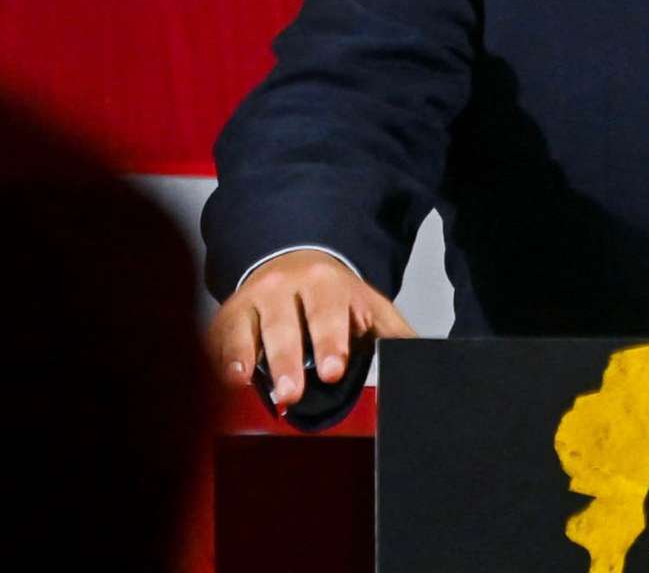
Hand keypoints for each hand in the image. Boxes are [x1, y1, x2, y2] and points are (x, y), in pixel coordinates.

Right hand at [207, 249, 415, 407]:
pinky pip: (217, 339)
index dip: (331, 343)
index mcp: (325, 284)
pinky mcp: (224, 317)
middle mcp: (284, 288)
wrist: (291, 260)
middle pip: (284, 326)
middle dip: (287, 361)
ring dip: (242, 358)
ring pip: (245, 330)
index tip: (334, 371)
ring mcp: (250, 301)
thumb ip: (393, 332)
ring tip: (242, 384)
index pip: (328, 314)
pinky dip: (217, 358)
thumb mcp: (366, 305)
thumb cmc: (332, 295)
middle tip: (291, 393)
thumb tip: (426, 358)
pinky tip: (219, 379)